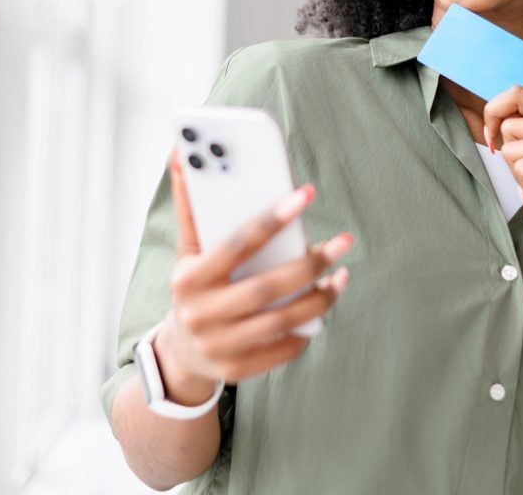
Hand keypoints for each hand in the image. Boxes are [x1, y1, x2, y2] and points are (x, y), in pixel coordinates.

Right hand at [153, 148, 352, 403]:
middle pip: (266, 288)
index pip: (236, 245)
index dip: (272, 219)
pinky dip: (308, 327)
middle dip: (310, 263)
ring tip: (342, 274)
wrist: (180, 353)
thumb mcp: (187, 251)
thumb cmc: (194, 287)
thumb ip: (191, 206)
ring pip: (282, 320)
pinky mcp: (237, 370)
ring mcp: (219, 347)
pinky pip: (284, 348)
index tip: (305, 195)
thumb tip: (182, 152)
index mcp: (188, 279)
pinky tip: (325, 304)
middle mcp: (200, 315)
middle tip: (342, 242)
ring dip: (320, 297)